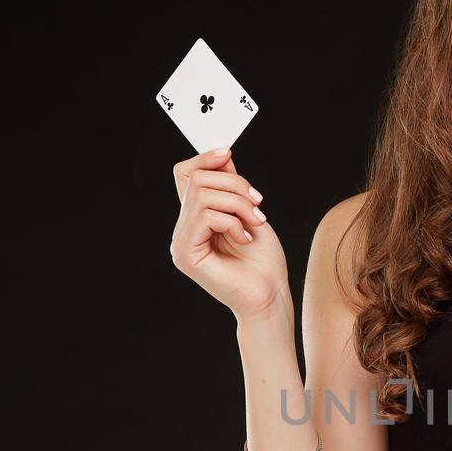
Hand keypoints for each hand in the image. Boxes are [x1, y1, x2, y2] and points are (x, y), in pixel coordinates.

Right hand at [169, 146, 289, 321]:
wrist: (270, 297)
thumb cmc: (263, 262)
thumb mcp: (249, 212)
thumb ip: (231, 186)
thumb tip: (222, 154)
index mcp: (196, 218)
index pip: (185, 174)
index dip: (204, 158)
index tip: (228, 153)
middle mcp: (183, 229)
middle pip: (196, 179)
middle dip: (234, 184)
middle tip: (258, 205)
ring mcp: (181, 242)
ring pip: (203, 195)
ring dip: (239, 204)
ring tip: (255, 223)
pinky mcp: (186, 254)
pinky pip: (206, 216)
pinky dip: (233, 222)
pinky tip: (244, 239)